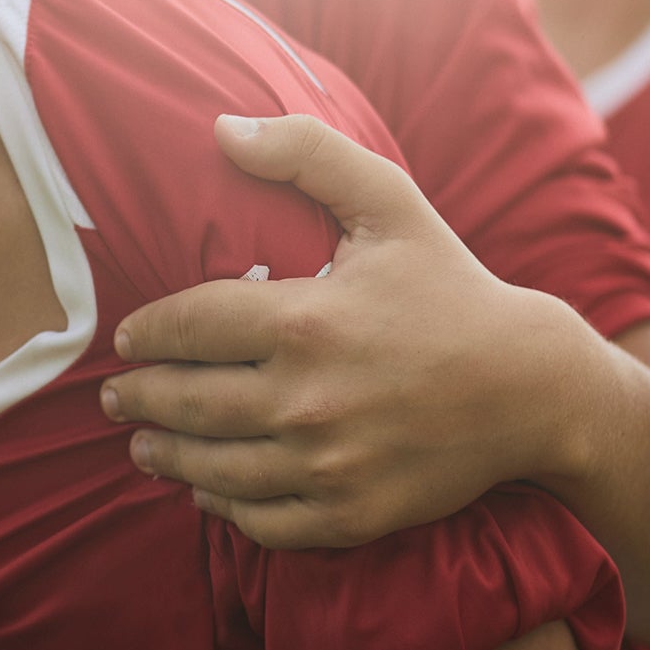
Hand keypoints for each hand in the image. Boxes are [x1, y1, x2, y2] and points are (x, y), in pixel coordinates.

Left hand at [101, 112, 586, 549]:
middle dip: (139, 399)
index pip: (190, 326)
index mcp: (306, 320)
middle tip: (115, 397)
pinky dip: (223, 506)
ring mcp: (327, 465)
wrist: (534, 389)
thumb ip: (308, 154)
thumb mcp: (391, 202)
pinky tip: (205, 488)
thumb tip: (222, 128)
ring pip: (213, 468)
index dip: (146, 332)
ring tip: (141, 445)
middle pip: (187, 403)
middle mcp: (307, 400)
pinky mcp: (349, 514)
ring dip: (165, 456)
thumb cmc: (455, 288)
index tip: (125, 337)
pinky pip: (261, 521)